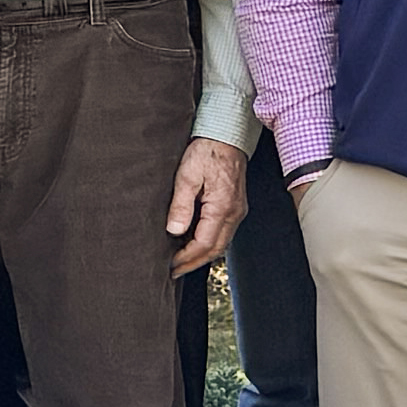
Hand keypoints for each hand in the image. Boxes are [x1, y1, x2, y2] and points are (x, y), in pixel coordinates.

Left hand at [163, 138, 243, 277]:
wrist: (226, 135)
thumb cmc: (207, 151)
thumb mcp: (187, 176)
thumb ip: (181, 205)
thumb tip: (174, 231)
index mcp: (222, 208)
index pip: (204, 244)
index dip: (186, 258)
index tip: (169, 266)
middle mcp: (234, 213)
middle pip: (215, 249)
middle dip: (193, 263)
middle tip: (173, 272)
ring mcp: (237, 211)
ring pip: (221, 243)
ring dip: (201, 255)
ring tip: (181, 261)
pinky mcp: (235, 206)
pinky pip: (223, 232)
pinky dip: (208, 243)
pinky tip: (193, 243)